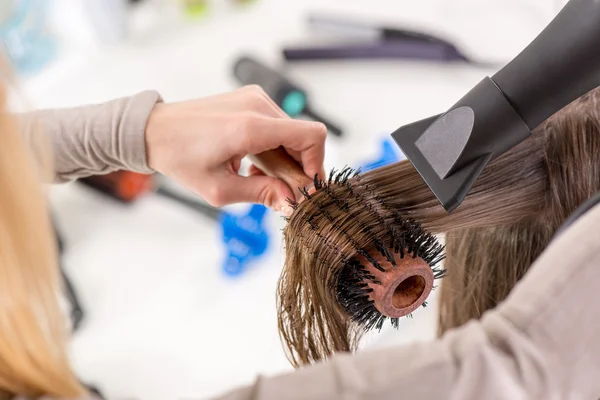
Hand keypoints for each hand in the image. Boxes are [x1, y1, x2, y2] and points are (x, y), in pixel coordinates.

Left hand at [145, 85, 326, 210]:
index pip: (311, 136)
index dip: (316, 164)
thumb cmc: (180, 158)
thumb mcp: (219, 188)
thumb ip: (261, 195)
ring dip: (283, 159)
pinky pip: (276, 125)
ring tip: (257, 177)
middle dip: (297, 168)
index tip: (304, 187)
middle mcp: (257, 105)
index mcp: (251, 126)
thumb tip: (292, 203)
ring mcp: (254, 98)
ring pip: (290, 133)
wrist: (153, 130)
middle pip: (302, 138)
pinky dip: (273, 147)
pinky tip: (252, 163)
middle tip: (279, 192)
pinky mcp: (249, 99)